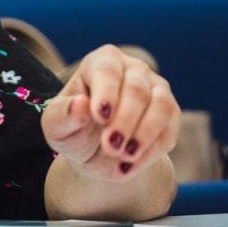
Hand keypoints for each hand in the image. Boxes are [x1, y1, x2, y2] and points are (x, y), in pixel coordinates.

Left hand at [41, 44, 180, 181]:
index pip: (107, 69)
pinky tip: (130, 164)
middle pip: (136, 89)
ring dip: (144, 134)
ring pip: (161, 106)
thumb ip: (63, 114)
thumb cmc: (72, 129)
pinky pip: (169, 131)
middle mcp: (133, 69)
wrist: (95, 152)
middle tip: (111, 146)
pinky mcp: (170, 115)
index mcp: (101, 62)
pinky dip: (152, 150)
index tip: (100, 117)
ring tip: (124, 156)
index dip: (106, 92)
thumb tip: (79, 104)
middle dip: (124, 121)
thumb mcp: (57, 125)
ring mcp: (156, 89)